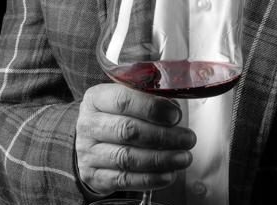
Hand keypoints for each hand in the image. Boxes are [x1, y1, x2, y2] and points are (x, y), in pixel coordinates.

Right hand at [76, 83, 195, 194]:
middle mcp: (89, 124)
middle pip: (127, 130)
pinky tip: (168, 174)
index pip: (123, 100)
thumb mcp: (126, 97)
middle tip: (188, 139)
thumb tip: (174, 106)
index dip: (152, 108)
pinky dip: (150, 179)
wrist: (91, 141)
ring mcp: (88, 152)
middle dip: (163, 136)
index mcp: (96, 98)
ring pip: (127, 158)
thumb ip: (148, 96)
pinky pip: (124, 180)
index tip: (175, 115)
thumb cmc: (116, 115)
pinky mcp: (93, 176)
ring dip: (161, 159)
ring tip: (184, 157)